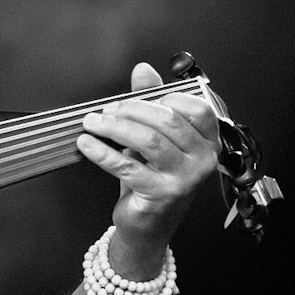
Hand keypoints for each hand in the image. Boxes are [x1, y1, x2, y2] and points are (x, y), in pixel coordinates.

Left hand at [77, 61, 218, 264]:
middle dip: (130, 110)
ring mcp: (184, 179)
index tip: (132, 100)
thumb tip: (143, 70)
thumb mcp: (154, 137)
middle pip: (167, 120)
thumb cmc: (154, 178)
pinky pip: (127, 166)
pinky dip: (102, 152)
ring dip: (114, 127)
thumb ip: (151, 102)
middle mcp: (202, 160)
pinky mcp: (161, 194)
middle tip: (105, 111)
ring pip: (148, 140)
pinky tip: (87, 144)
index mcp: (208, 141)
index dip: (161, 98)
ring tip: (92, 123)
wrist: (148, 224)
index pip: (194, 107)